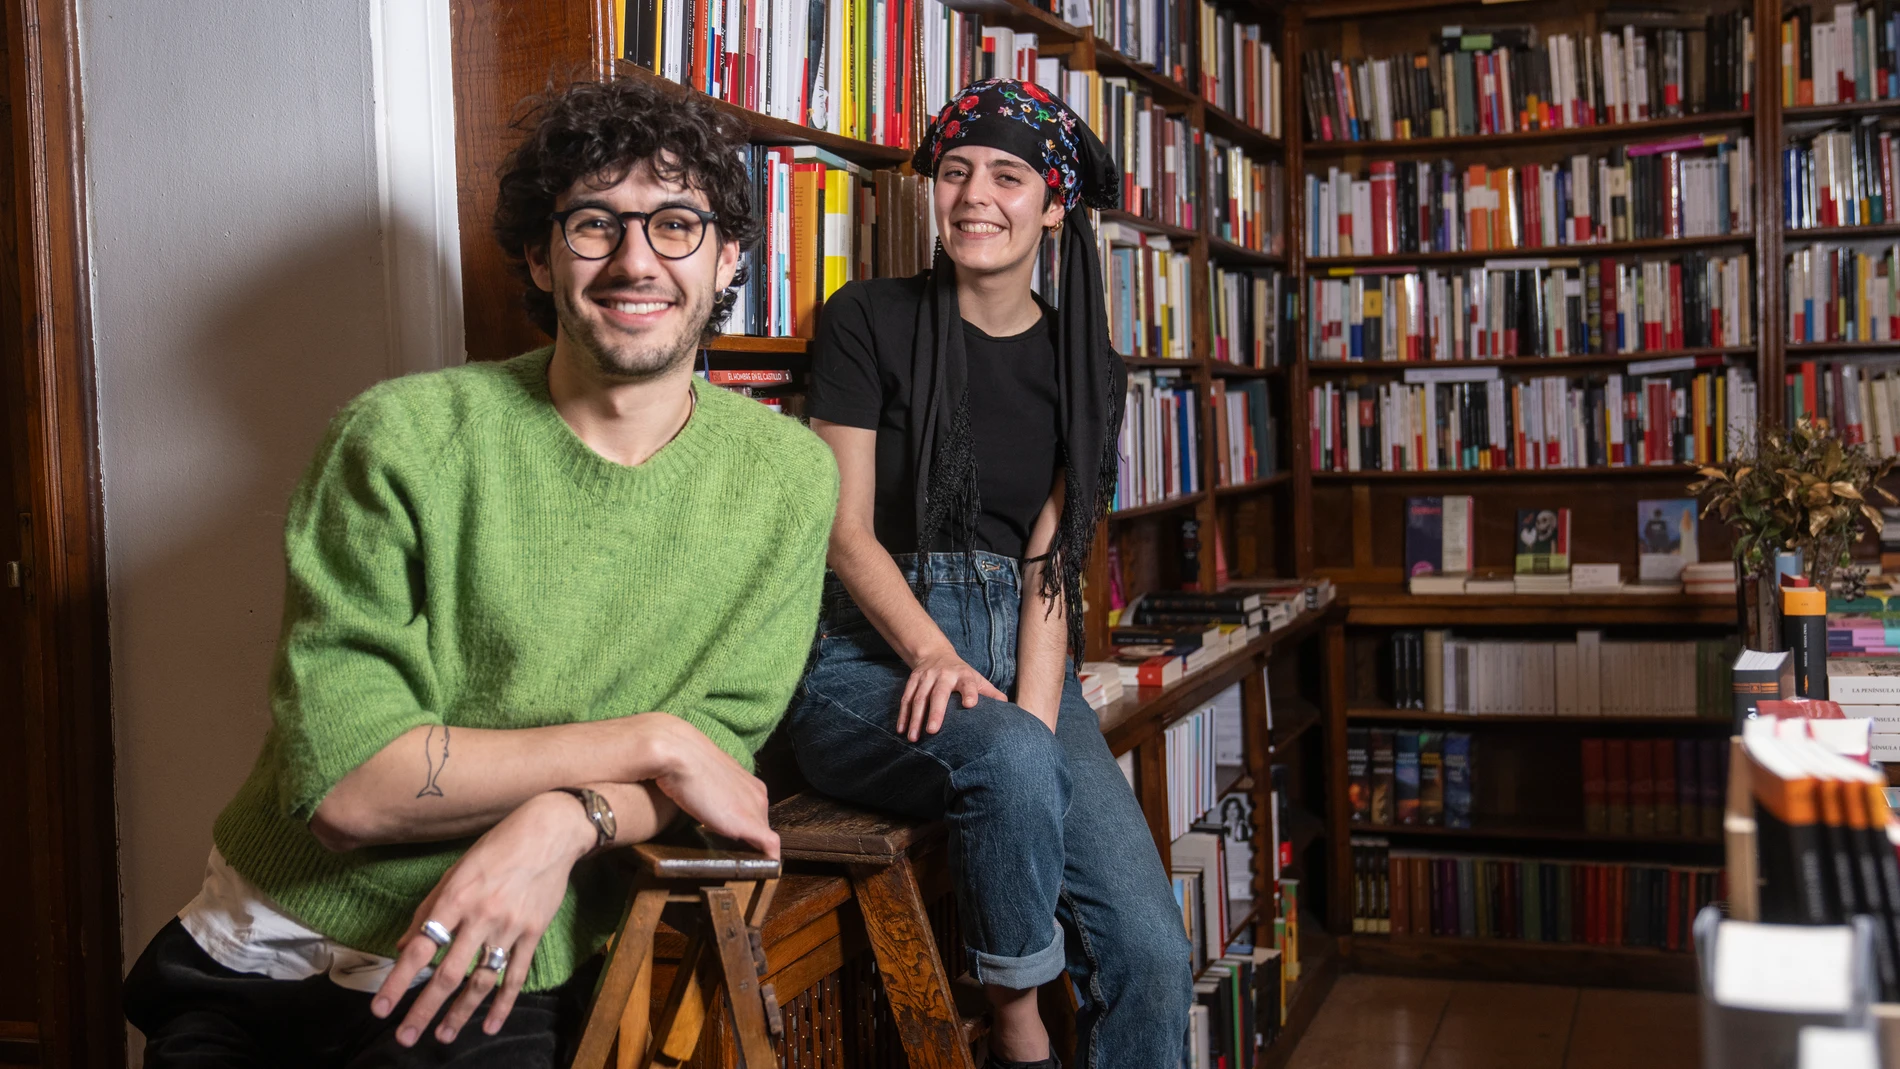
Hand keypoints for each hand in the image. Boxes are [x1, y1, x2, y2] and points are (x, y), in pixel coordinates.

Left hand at [371, 792, 591, 1046]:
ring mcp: (510, 927)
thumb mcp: (455, 871)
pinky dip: (503, 1003)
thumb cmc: (496, 848)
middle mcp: (481, 916)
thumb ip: (429, 910)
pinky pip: (516, 975)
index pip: (421, 948)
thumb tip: (404, 948)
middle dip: (424, 1009)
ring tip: (443, 1037)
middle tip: (405, 1038)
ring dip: (460, 1012)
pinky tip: (489, 1025)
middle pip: (448, 974)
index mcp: (456, 898)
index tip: (380, 1009)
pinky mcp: (534, 933)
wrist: (549, 833)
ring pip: (482, 980)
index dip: (398, 981)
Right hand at [642, 714, 778, 858]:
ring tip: (740, 865)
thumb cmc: (684, 763)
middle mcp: (758, 795)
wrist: (679, 754)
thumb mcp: (702, 780)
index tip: (732, 843)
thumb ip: (710, 794)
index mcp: (749, 784)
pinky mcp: (751, 825)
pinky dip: (768, 862)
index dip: (743, 829)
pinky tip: (762, 872)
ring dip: (754, 852)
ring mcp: (757, 810)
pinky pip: (770, 848)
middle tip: (732, 856)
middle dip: (748, 842)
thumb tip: (701, 804)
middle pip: (759, 826)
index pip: (753, 813)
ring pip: (764, 839)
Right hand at [898, 647, 1006, 741]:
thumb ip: (991, 694)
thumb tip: (1009, 709)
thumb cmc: (961, 674)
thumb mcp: (978, 679)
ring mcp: (926, 677)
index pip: (969, 684)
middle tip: (932, 731)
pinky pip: (906, 698)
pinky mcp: (913, 680)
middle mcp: (944, 675)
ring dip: (915, 718)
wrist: (935, 653)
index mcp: (964, 675)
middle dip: (935, 712)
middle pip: (939, 693)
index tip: (970, 704)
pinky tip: (901, 730)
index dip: (970, 692)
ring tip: (913, 737)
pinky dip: (903, 715)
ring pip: (919, 698)